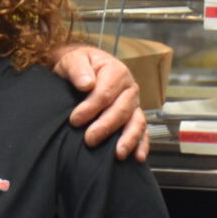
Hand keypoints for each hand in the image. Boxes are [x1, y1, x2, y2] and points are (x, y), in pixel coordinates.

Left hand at [55, 44, 148, 161]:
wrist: (84, 68)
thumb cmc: (78, 65)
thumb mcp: (73, 60)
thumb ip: (78, 69)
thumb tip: (87, 84)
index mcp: (117, 71)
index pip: (105, 93)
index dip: (90, 108)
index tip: (74, 120)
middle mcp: (129, 88)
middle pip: (121, 110)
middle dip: (106, 126)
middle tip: (89, 140)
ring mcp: (134, 104)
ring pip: (136, 122)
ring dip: (129, 138)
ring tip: (118, 154)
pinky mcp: (134, 116)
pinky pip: (142, 131)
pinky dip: (142, 144)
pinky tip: (138, 157)